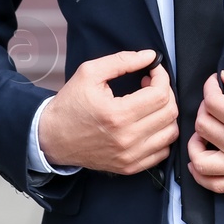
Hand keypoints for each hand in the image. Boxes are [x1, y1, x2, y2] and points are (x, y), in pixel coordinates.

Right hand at [38, 49, 177, 174]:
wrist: (52, 138)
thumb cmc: (70, 104)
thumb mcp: (90, 73)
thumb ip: (122, 61)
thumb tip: (150, 56)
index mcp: (118, 115)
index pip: (160, 94)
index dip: (161, 77)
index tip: (152, 70)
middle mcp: (127, 139)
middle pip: (169, 113)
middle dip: (165, 92)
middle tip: (150, 84)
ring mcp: (130, 156)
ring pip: (170, 132)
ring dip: (166, 113)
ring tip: (150, 103)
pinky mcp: (130, 167)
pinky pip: (163, 151)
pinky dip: (162, 134)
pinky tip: (149, 123)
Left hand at [188, 70, 223, 191]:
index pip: (211, 103)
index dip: (209, 88)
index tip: (214, 84)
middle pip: (203, 127)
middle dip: (204, 110)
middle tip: (215, 105)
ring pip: (200, 161)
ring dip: (195, 145)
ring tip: (203, 135)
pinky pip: (215, 185)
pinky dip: (201, 175)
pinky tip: (200, 161)